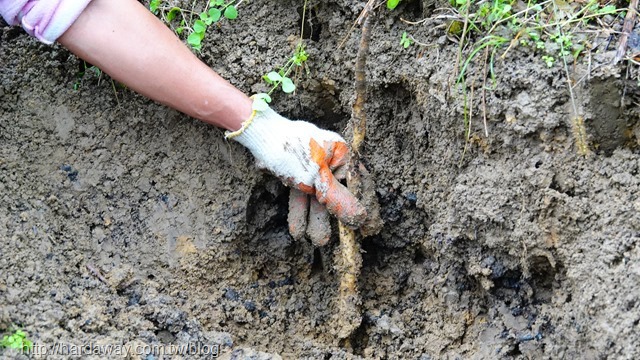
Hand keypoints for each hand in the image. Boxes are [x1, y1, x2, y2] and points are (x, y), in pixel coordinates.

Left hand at [226, 106, 366, 244]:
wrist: (261, 138)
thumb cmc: (293, 152)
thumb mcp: (317, 179)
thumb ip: (338, 200)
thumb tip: (361, 218)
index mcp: (343, 155)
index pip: (359, 186)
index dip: (364, 208)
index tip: (367, 230)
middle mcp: (332, 161)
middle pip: (338, 195)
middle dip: (336, 219)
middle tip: (341, 238)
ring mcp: (315, 169)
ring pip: (319, 198)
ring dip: (316, 219)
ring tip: (317, 241)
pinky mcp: (299, 175)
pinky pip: (304, 196)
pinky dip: (301, 210)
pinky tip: (298, 231)